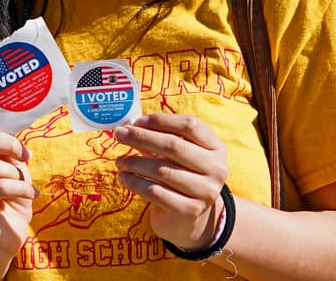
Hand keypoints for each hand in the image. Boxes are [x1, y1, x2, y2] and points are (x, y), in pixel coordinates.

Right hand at [0, 106, 35, 261]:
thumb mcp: (7, 161)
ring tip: (25, 184)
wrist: (7, 230)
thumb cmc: (8, 191)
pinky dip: (21, 188)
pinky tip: (30, 193)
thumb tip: (7, 128)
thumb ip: (2, 144)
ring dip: (16, 173)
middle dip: (9, 145)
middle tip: (25, 156)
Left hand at [114, 113, 227, 250]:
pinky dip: (135, 183)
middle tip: (119, 134)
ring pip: (162, 170)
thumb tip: (127, 127)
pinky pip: (156, 192)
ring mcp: (206, 191)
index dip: (161, 120)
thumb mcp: (174, 153)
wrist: (188, 215)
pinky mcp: (191, 211)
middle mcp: (216, 168)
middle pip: (174, 145)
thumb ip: (156, 137)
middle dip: (141, 137)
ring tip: (119, 161)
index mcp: (216, 147)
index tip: (136, 121)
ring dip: (134, 163)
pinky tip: (123, 177)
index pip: (190, 125)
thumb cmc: (178, 173)